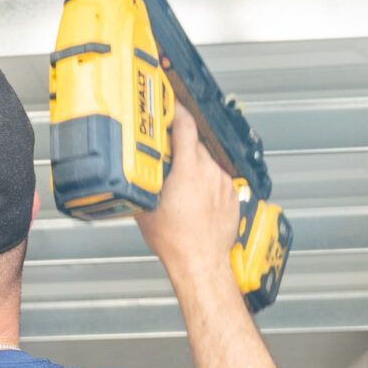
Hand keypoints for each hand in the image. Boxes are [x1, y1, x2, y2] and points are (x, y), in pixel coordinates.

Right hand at [135, 103, 240, 283]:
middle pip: (195, 144)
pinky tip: (196, 198)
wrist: (200, 261)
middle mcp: (208, 171)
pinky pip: (217, 179)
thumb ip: (143, 180)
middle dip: (181, 148)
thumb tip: (134, 168)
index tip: (169, 107)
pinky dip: (207, 183)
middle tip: (167, 157)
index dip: (176, 111)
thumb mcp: (146, 206)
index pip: (185, 125)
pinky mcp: (232, 194)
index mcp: (187, 169)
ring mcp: (222, 183)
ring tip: (182, 186)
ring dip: (194, 166)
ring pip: (207, 162)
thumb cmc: (175, 240)